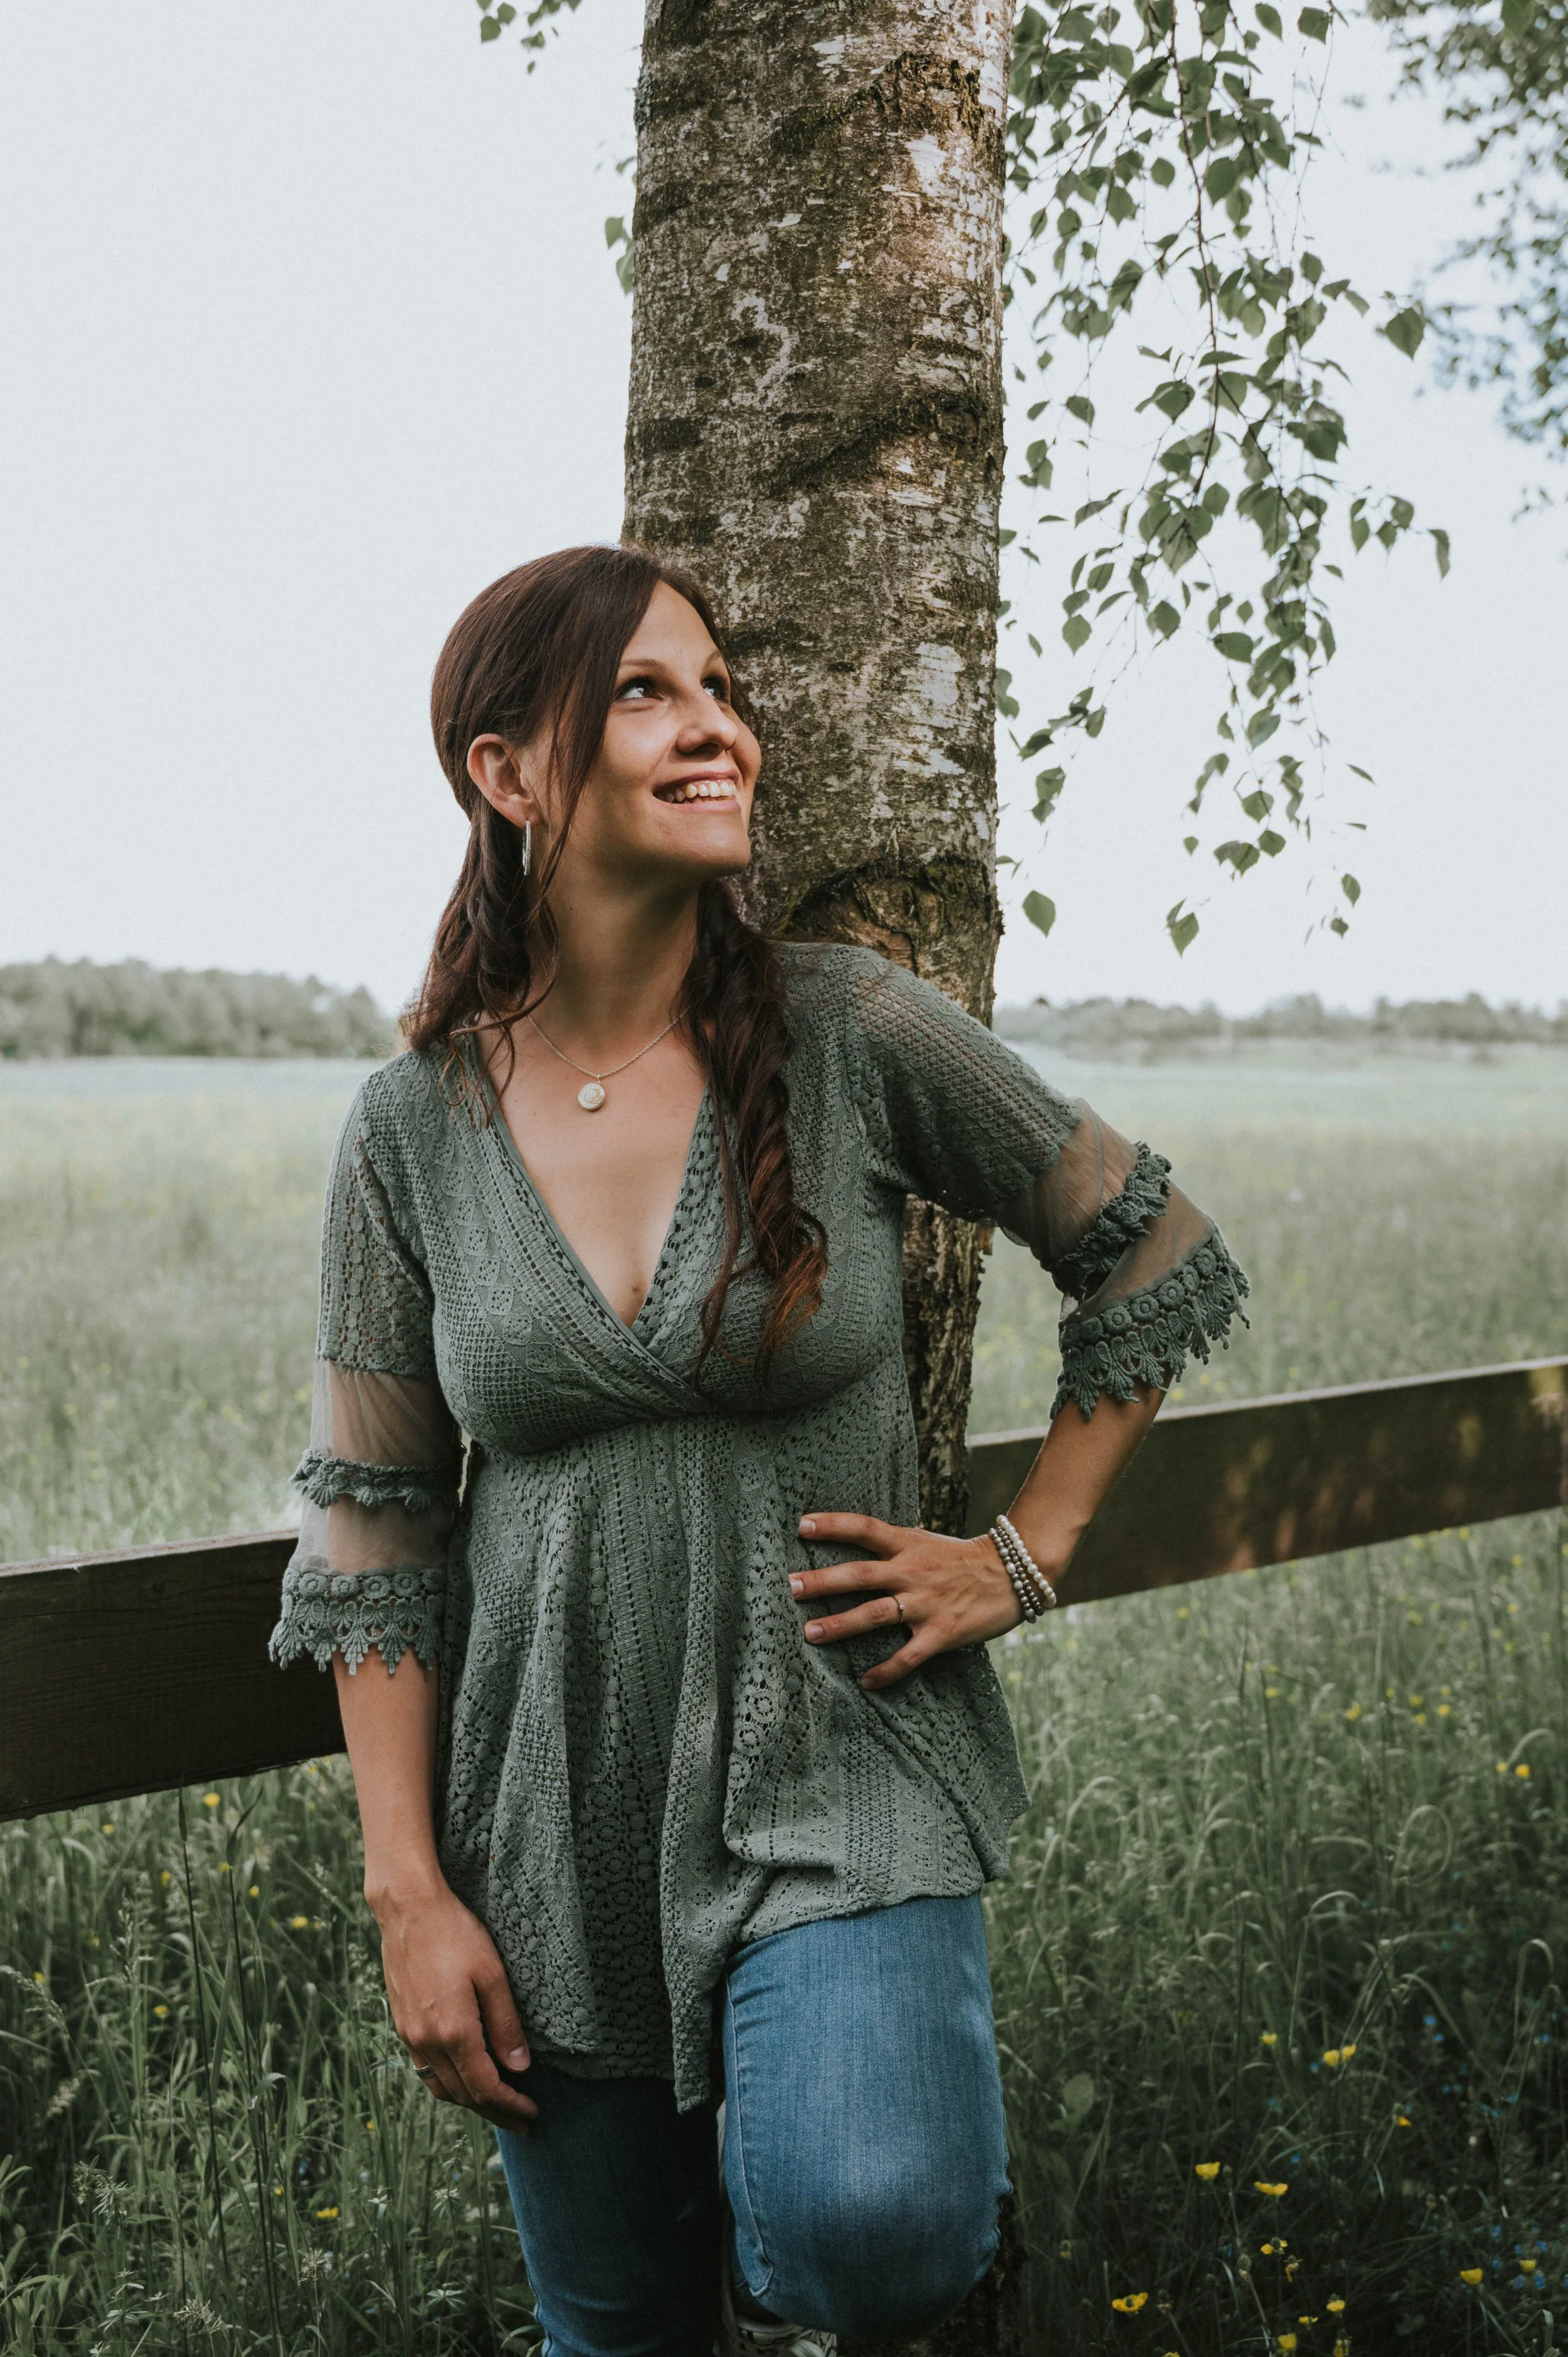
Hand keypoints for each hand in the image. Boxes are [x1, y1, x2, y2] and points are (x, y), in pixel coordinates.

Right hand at [372, 1876, 538, 2132]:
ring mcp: (410, 2035)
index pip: (485, 2087)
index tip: (532, 2112)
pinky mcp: (402, 2024)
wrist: (407, 1909)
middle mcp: (426, 2041)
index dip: (510, 2105)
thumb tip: (520, 2068)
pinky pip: (425, 2069)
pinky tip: (463, 2076)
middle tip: (521, 2121)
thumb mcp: (492, 1974)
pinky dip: (447, 2083)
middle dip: (494, 2111)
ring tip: (496, 2105)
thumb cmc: (455, 1933)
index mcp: (453, 2032)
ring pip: (440, 2087)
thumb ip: (506, 2024)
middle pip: (463, 2095)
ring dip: (469, 2101)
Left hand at [792, 1512, 1022, 1691]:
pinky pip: (908, 1656)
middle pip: (861, 1574)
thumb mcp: (926, 1542)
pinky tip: (865, 1681)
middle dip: (823, 1581)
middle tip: (790, 1586)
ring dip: (840, 1624)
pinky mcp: (942, 1632)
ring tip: (809, 1633)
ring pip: (876, 1614)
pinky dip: (885, 1671)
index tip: (801, 1526)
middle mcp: (913, 1571)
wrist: (1013, 1574)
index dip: (833, 1525)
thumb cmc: (962, 1559)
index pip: (865, 1528)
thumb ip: (893, 1546)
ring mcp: (927, 1603)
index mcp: (908, 1544)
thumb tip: (854, 1545)